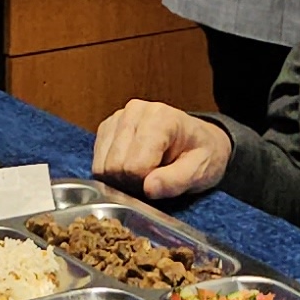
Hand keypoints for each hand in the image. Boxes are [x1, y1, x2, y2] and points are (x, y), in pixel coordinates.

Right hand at [91, 100, 231, 199]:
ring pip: (102, 165)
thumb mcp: (200, 172)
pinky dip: (112, 171)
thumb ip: (176, 181)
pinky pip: (97, 162)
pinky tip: (131, 164)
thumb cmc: (202, 154)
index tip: (162, 179)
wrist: (199, 140)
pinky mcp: (107, 127)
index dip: (146, 183)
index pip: (135, 165)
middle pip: (115, 166)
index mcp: (161, 118)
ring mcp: (118, 116)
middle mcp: (135, 111)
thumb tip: (148, 188)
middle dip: (131, 181)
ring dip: (120, 177)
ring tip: (143, 171)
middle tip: (152, 177)